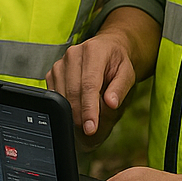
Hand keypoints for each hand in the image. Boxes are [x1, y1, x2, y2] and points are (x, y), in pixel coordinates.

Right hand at [46, 31, 136, 148]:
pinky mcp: (53, 71)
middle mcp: (74, 54)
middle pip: (73, 90)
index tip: (91, 128)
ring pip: (61, 93)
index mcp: (94, 51)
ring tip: (85, 122)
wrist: (107, 49)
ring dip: (72, 111)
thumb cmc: (118, 63)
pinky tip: (76, 110)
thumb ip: (120, 88)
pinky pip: (54, 93)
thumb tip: (111, 103)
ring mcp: (61, 62)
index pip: (89, 84)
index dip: (89, 108)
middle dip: (80, 115)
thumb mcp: (128, 74)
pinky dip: (64, 106)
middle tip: (89, 131)